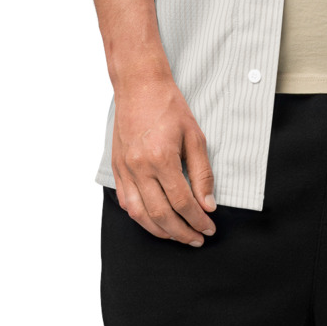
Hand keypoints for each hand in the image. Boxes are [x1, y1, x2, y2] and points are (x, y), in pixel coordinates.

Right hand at [112, 70, 216, 245]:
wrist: (139, 86)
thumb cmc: (169, 107)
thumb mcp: (195, 137)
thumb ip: (202, 174)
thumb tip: (207, 204)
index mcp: (161, 158)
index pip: (182, 201)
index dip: (197, 220)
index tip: (209, 227)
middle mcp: (139, 167)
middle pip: (160, 214)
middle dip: (181, 232)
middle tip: (197, 239)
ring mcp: (124, 169)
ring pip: (139, 214)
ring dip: (160, 231)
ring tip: (178, 236)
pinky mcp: (117, 168)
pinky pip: (126, 202)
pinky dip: (141, 217)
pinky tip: (155, 222)